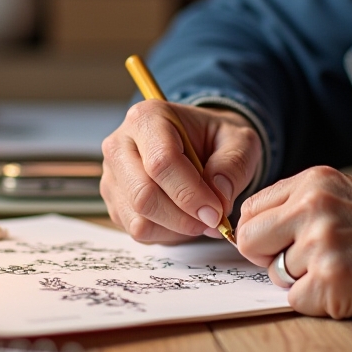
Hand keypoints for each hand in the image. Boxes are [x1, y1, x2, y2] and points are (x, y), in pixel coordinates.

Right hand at [101, 101, 261, 243]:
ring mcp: (112, 175)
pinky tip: (184, 218)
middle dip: (183, 217)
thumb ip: (233, 165)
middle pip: (143, 194)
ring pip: (139, 218)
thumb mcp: (239, 140)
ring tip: (201, 217)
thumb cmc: (215, 138)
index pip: (161, 161)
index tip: (217, 211)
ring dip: (177, 227)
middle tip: (213, 221)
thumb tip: (219, 196)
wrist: (198, 143)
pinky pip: (138, 230)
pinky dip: (167, 233)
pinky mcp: (114, 201)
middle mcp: (120, 144)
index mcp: (147, 118)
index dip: (190, 193)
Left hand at [235, 166, 351, 317]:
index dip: (262, 233)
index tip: (280, 243)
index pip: (251, 210)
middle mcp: (312, 207)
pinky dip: (317, 302)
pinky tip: (348, 288)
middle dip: (268, 257)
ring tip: (343, 268)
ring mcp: (321, 245)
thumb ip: (299, 203)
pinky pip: (296, 301)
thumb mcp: (344, 192)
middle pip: (249, 240)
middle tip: (304, 262)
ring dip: (304, 280)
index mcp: (312, 181)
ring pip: (277, 274)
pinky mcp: (332, 282)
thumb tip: (255, 229)